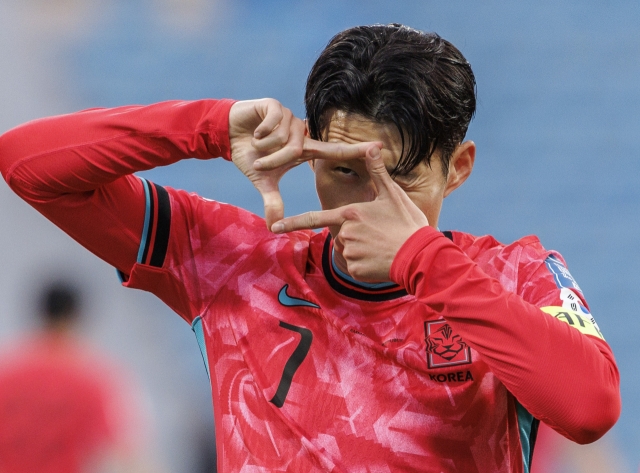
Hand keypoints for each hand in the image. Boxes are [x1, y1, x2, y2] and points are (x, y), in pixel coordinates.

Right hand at [228, 99, 375, 227]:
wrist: (227, 134)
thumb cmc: (249, 155)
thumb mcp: (262, 180)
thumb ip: (272, 200)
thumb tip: (273, 226)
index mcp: (304, 148)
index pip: (335, 150)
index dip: (356, 150)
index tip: (379, 148)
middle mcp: (301, 132)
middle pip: (297, 151)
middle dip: (275, 160)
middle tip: (260, 161)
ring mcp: (289, 118)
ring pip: (283, 139)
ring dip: (265, 147)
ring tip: (256, 144)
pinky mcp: (275, 106)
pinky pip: (273, 125)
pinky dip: (260, 133)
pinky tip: (254, 132)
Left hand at [271, 146, 428, 281]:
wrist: (420, 255)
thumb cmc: (407, 223)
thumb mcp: (392, 194)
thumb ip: (377, 172)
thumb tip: (373, 146)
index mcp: (350, 213)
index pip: (314, 219)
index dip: (292, 223)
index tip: (274, 227)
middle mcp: (345, 233)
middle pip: (341, 234)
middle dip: (356, 235)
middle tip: (379, 234)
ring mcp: (349, 253)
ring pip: (348, 251)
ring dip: (361, 250)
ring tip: (382, 246)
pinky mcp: (356, 270)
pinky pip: (354, 266)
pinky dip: (365, 265)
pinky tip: (381, 259)